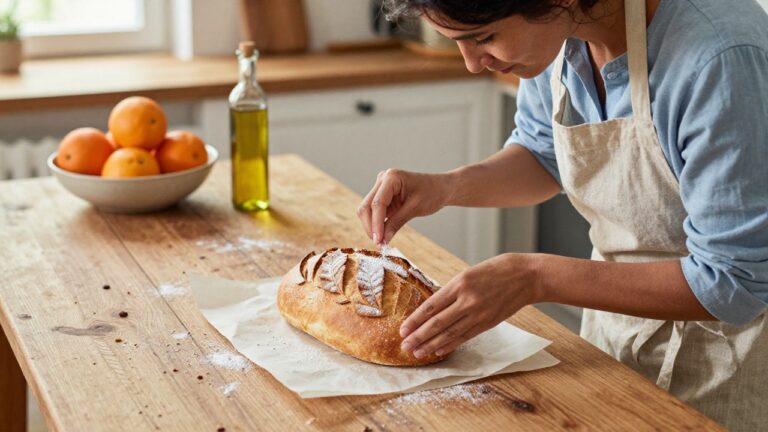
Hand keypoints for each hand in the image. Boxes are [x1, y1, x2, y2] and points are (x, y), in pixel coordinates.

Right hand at [357, 169, 452, 244]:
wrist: (442, 188)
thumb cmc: (433, 193)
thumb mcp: (415, 209)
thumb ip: (396, 223)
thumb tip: (382, 240)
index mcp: (391, 177)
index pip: (377, 203)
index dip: (376, 224)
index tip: (378, 240)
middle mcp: (382, 180)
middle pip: (366, 206)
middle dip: (370, 226)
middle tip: (379, 244)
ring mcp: (381, 188)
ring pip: (367, 210)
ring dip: (372, 227)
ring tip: (382, 242)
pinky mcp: (383, 197)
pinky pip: (375, 212)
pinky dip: (377, 224)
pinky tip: (383, 236)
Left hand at [399, 253, 541, 357]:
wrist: (527, 276)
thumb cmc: (497, 270)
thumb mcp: (469, 273)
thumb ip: (452, 290)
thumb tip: (433, 306)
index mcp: (460, 283)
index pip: (431, 306)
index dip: (415, 320)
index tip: (402, 329)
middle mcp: (467, 300)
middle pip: (437, 323)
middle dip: (418, 336)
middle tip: (404, 345)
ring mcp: (478, 313)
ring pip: (449, 333)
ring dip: (431, 345)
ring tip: (417, 352)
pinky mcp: (488, 323)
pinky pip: (465, 336)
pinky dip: (450, 345)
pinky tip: (438, 350)